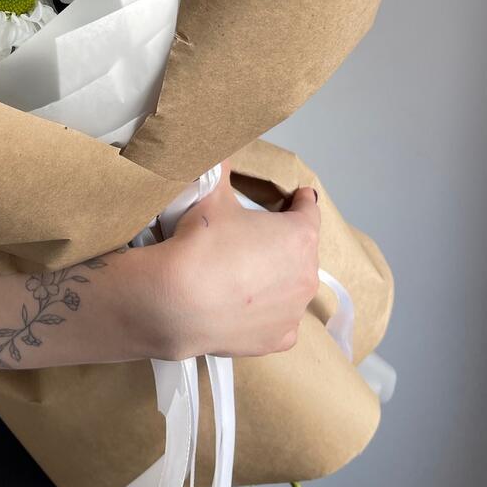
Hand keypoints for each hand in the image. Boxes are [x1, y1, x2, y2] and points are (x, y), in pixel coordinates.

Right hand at [159, 161, 320, 358]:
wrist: (178, 300)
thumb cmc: (201, 243)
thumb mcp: (211, 195)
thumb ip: (221, 167)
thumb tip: (218, 146)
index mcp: (299, 235)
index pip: (309, 210)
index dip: (300, 200)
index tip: (297, 197)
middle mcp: (306, 274)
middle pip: (301, 250)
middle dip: (283, 242)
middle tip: (254, 237)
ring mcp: (294, 311)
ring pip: (292, 287)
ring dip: (277, 278)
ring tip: (245, 273)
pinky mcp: (278, 340)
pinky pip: (280, 321)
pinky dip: (267, 313)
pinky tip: (245, 306)